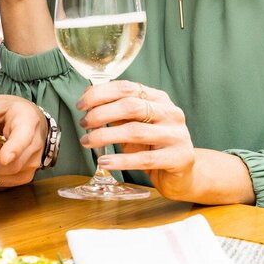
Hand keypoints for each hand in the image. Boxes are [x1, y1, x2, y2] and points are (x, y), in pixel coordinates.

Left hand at [0, 94, 45, 186]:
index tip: (4, 159)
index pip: (23, 137)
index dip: (14, 149)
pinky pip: (6, 182)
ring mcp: (33, 162)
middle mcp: (35, 144)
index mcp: (27, 120)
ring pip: (7, 176)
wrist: (29, 120)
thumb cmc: (7, 111)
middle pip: (12, 164)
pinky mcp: (26, 175)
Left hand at [76, 80, 198, 200]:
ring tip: (87, 142)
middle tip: (83, 124)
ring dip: (105, 136)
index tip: (81, 105)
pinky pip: (145, 158)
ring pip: (135, 131)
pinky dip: (120, 160)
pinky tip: (104, 162)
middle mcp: (170, 112)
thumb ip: (116, 113)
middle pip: (131, 106)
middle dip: (101, 113)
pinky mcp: (180, 157)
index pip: (127, 88)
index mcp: (159, 99)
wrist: (181, 175)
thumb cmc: (152, 147)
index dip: (100, 94)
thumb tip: (88, 101)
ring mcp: (177, 135)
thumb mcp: (134, 125)